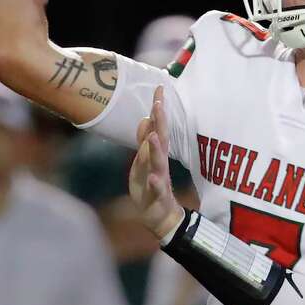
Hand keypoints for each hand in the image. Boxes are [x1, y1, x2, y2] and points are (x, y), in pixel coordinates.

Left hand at [129, 86, 183, 239]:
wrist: (160, 216)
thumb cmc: (151, 185)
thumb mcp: (144, 160)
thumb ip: (145, 141)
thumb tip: (145, 118)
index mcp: (155, 154)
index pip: (157, 127)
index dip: (158, 109)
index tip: (159, 88)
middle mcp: (159, 163)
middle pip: (161, 140)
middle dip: (160, 122)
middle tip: (159, 103)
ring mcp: (159, 179)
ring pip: (158, 162)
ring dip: (156, 149)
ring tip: (153, 136)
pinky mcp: (157, 196)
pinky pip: (157, 188)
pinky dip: (155, 182)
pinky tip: (152, 177)